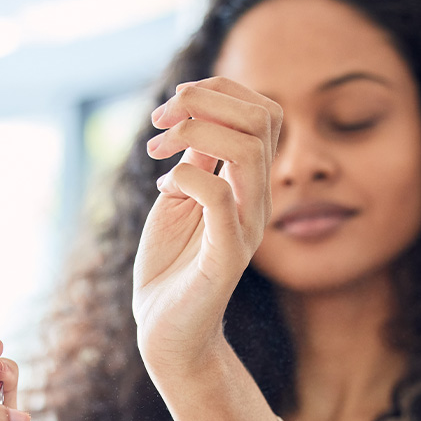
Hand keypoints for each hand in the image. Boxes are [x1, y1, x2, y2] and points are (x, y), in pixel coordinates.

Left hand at [132, 77, 281, 373]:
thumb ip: (195, 158)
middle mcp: (257, 198)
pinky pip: (221, 196)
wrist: (165, 330)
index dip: (220, 90)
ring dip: (194, 132)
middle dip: (206, 99)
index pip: (263, 111)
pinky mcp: (227, 255)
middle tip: (160, 119)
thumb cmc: (170, 264)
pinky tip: (163, 187)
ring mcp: (246, 225)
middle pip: (263, 117)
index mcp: (248, 181)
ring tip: (157, 147)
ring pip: (248, 149)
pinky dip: (186, 177)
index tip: (172, 104)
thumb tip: (195, 115)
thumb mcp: (180, 196)